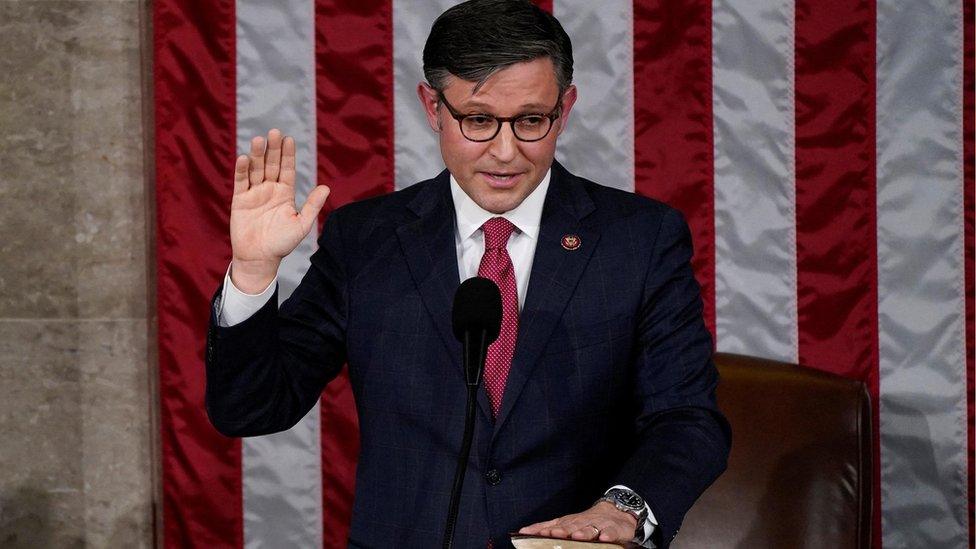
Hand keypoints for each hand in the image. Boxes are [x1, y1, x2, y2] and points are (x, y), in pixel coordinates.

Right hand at [229, 129, 329, 292]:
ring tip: (258, 140)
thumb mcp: (301, 224)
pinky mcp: (240, 200)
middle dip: (273, 149)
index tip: (289, 139)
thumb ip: (312, 206)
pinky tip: (244, 158)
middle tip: (274, 132)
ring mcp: (254, 193)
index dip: (288, 154)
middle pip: (271, 164)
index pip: (287, 169)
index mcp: (285, 193)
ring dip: (256, 155)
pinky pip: (241, 182)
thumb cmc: (282, 243)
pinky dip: (242, 170)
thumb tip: (326, 188)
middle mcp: (270, 189)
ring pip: (256, 169)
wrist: (260, 258)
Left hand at [518, 501, 637, 544]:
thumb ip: (545, 527)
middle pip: (572, 526)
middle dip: (563, 530)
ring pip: (590, 529)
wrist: (615, 512)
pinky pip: (611, 532)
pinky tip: (604, 538)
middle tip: (554, 534)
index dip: (546, 529)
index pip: (556, 525)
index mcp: (569, 522)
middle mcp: (582, 523)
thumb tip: (523, 531)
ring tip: (576, 537)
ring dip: (583, 532)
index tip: (537, 533)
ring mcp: (598, 525)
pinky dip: (607, 535)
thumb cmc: (586, 521)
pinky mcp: (614, 529)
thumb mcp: (565, 523)